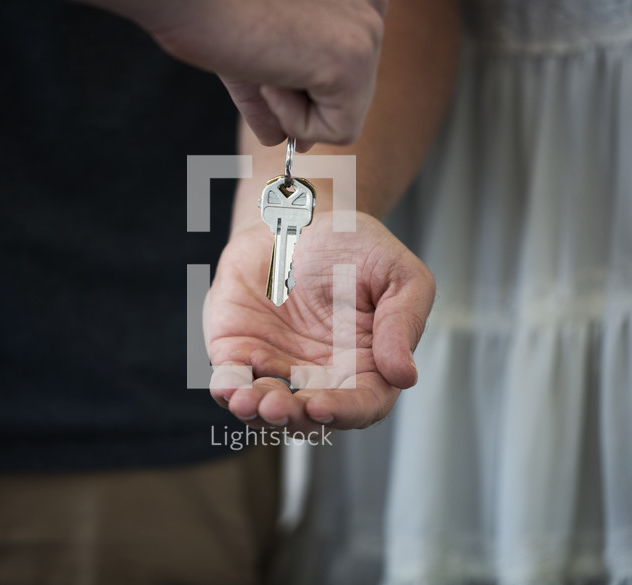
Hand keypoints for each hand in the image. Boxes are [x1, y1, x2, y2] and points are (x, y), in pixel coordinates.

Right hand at [144, 0, 386, 146]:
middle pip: (349, 96)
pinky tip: (272, 71)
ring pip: (344, 117)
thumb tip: (278, 140)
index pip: (345, 69)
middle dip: (300, 96)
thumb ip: (276, 93)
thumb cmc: (213, 10)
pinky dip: (293, 119)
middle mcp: (372, 5)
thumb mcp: (257, 55)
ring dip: (291, 106)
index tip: (272, 64)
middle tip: (261, 58)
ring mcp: (369, 32)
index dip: (305, 82)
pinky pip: (338, 132)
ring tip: (265, 59)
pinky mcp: (355, 60)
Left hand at [208, 212, 433, 432]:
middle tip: (279, 406)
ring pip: (267, 407)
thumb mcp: (398, 274)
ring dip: (257, 411)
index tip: (323, 407)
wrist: (297, 215)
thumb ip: (404, 322)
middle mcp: (321, 376)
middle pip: (310, 416)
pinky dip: (227, 389)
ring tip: (248, 401)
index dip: (344, 412)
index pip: (362, 404)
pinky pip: (231, 380)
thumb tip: (403, 376)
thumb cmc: (353, 246)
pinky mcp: (238, 351)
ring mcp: (278, 367)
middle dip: (293, 417)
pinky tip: (228, 387)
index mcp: (366, 365)